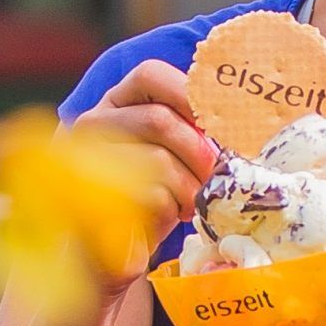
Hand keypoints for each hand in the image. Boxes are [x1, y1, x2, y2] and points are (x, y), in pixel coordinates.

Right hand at [81, 58, 220, 285]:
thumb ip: (192, 131)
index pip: (151, 75)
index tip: (216, 121)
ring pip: (158, 160)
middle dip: (199, 151)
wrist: (113, 251)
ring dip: (189, 186)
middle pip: (159, 119)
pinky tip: (173, 215)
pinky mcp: (94, 200)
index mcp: (116, 103)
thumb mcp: (173, 155)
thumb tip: (238, 122)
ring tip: (193, 202)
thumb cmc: (150, 196)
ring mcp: (88, 161)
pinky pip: (151, 195)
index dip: (189, 93)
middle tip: (215, 175)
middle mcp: (94, 123)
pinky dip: (174, 208)